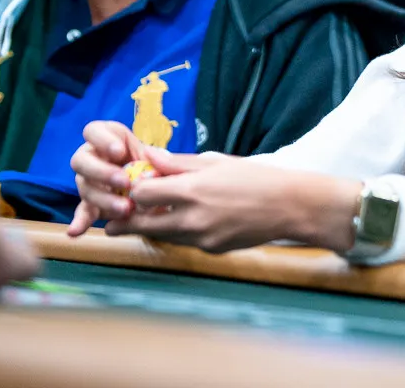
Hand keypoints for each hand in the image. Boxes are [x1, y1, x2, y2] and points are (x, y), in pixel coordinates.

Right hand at [68, 120, 149, 235]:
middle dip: (103, 172)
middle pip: (82, 161)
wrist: (151, 180)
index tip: (119, 152)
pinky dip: (80, 222)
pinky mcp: (89, 203)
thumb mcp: (150, 153)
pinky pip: (82, 212)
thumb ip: (150, 156)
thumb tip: (155, 157)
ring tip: (125, 208)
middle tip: (125, 182)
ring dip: (104, 199)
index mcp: (103, 138)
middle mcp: (89, 157)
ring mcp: (87, 180)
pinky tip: (75, 232)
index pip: (92, 131)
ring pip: (85, 187)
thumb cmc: (149, 160)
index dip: (103, 140)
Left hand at [105, 149, 359, 253]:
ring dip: (152, 227)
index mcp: (192, 191)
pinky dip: (178, 232)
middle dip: (127, 221)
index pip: (142, 195)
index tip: (133, 185)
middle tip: (115, 220)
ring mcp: (202, 239)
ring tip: (145, 219)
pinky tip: (184, 220)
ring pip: (162, 236)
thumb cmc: (256, 178)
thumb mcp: (216, 162)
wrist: (289, 207)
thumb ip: (178, 163)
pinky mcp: (212, 250)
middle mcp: (192, 219)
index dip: (133, 190)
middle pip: (143, 225)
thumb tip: (149, 155)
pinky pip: (185, 241)